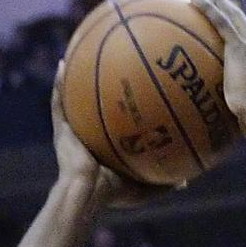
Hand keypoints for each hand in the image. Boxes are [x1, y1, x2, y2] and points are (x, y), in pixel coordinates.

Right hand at [51, 62, 161, 206]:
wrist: (86, 193)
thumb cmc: (113, 194)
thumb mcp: (144, 188)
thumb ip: (164, 183)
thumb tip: (186, 181)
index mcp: (103, 149)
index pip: (113, 126)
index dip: (121, 111)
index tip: (133, 92)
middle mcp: (87, 137)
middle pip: (93, 106)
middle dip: (99, 87)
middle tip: (109, 65)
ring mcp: (72, 133)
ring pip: (73, 100)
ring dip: (75, 79)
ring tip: (79, 52)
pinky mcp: (60, 130)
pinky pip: (59, 103)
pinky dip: (59, 83)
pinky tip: (64, 64)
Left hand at [191, 0, 245, 132]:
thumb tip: (245, 138)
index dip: (245, 35)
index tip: (236, 30)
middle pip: (245, 25)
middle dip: (232, 11)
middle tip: (219, 1)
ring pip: (232, 16)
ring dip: (218, 1)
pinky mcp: (239, 45)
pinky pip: (220, 19)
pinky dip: (208, 6)